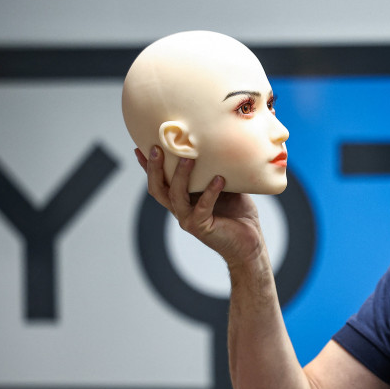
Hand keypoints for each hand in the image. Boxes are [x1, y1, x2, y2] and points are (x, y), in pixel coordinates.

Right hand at [135, 146, 265, 266]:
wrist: (250, 243)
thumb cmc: (239, 214)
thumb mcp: (227, 187)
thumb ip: (217, 170)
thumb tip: (221, 144)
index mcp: (183, 199)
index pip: (160, 181)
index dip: (147, 166)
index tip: (139, 146)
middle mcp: (181, 210)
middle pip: (158, 188)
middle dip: (154, 168)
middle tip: (157, 148)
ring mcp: (189, 219)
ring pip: (175, 196)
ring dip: (181, 175)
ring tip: (189, 158)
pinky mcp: (202, 227)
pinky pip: (203, 207)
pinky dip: (210, 192)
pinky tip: (219, 179)